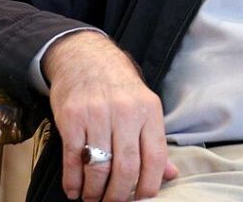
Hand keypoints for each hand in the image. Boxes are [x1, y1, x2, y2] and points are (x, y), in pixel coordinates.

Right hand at [42, 31, 178, 200]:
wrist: (84, 56)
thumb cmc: (117, 85)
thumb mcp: (143, 106)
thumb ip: (155, 142)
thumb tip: (170, 175)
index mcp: (149, 110)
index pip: (155, 157)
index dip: (149, 186)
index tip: (140, 199)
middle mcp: (125, 112)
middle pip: (126, 167)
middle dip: (119, 195)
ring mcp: (97, 114)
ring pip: (99, 166)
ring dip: (95, 192)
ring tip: (93, 198)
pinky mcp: (71, 117)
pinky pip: (73, 158)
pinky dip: (73, 180)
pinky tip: (75, 190)